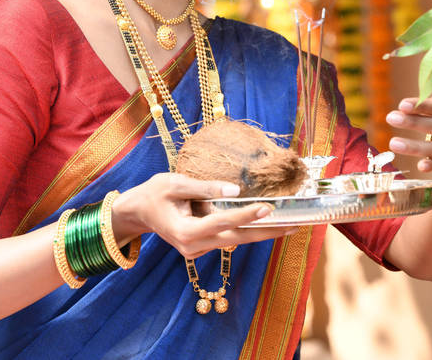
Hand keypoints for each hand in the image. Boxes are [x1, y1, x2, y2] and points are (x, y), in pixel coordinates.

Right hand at [112, 173, 295, 258]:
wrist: (138, 212)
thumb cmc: (154, 193)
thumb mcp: (175, 183)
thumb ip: (205, 187)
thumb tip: (235, 190)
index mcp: (184, 231)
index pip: (221, 222)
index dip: (245, 215)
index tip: (267, 207)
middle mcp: (193, 245)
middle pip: (236, 239)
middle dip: (266, 233)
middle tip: (293, 225)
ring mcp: (197, 249)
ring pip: (235, 240)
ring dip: (261, 233)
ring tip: (289, 225)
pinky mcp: (201, 246)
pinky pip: (228, 237)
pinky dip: (246, 230)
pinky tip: (267, 224)